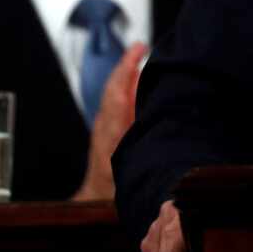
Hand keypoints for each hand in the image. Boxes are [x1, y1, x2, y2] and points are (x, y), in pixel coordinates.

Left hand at [73, 41, 146, 200]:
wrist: (94, 205)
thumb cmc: (112, 194)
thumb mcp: (131, 175)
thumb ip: (144, 154)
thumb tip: (158, 125)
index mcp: (112, 135)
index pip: (117, 95)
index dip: (127, 71)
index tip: (139, 51)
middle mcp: (106, 128)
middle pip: (113, 89)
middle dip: (125, 65)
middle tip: (141, 46)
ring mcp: (104, 129)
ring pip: (112, 95)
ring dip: (124, 75)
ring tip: (139, 57)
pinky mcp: (107, 133)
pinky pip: (115, 103)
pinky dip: (124, 88)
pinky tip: (135, 84)